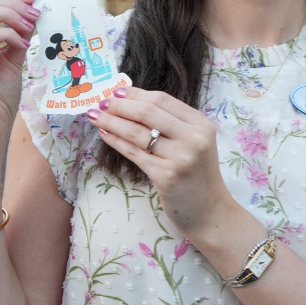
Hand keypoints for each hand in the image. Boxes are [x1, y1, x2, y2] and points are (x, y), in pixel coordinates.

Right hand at [0, 0, 39, 145]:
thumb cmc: (0, 94)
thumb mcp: (14, 55)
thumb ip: (20, 32)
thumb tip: (33, 9)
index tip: (34, 0)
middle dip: (10, 3)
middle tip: (34, 12)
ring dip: (8, 15)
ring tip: (29, 25)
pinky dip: (6, 35)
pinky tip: (22, 45)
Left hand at [87, 88, 238, 238]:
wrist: (210, 212)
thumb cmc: (198, 176)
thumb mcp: (195, 143)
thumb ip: (173, 124)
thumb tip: (132, 104)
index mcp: (201, 124)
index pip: (163, 100)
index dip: (136, 93)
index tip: (117, 91)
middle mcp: (194, 138)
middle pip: (149, 112)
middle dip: (120, 105)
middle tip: (101, 102)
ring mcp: (181, 157)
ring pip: (137, 132)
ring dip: (112, 121)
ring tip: (95, 116)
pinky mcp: (166, 176)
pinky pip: (134, 153)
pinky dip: (116, 141)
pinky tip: (105, 134)